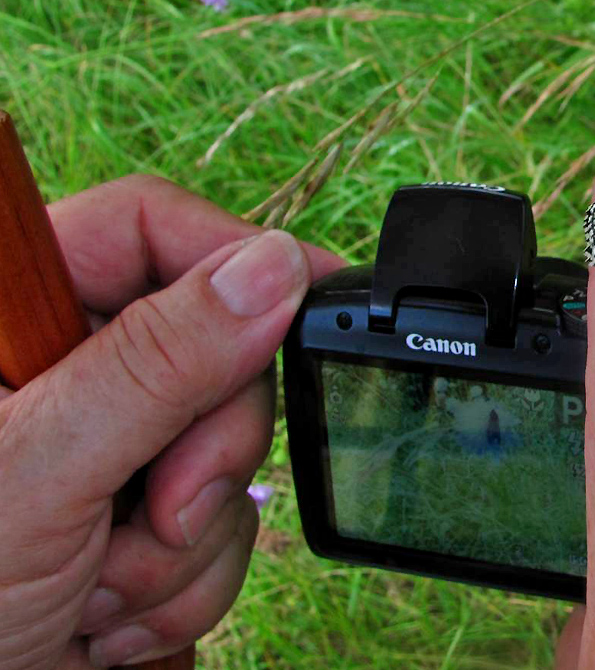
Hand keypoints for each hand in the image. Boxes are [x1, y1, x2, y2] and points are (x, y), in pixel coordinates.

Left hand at [0, 176, 342, 667]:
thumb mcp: (38, 470)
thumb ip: (156, 362)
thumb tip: (272, 269)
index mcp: (13, 318)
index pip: (145, 229)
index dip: (235, 252)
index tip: (316, 290)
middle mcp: (70, 372)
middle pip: (212, 346)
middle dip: (207, 449)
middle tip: (163, 510)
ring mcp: (112, 445)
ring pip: (227, 445)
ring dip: (188, 537)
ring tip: (102, 588)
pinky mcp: (142, 512)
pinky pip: (225, 520)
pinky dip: (187, 581)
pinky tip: (111, 615)